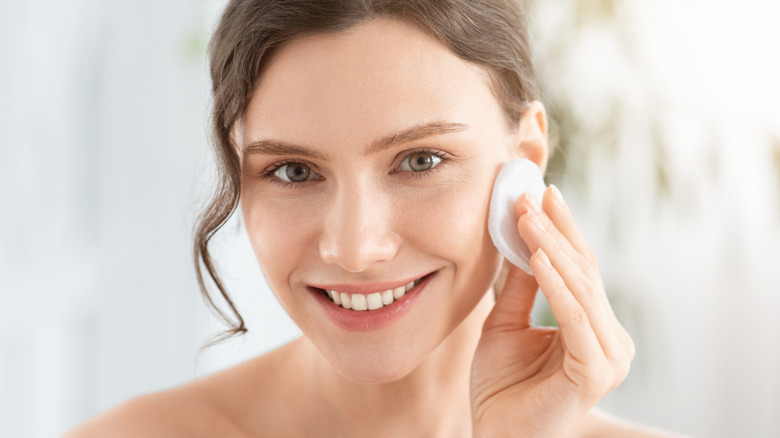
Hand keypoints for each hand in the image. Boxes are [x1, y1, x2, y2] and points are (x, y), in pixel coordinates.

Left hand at [470, 185, 634, 437]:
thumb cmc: (502, 389)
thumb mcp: (505, 325)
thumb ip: (520, 287)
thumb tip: (523, 238)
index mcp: (593, 328)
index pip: (579, 269)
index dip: (560, 230)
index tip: (540, 193)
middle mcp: (610, 340)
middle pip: (583, 272)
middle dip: (555, 230)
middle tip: (532, 194)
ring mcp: (609, 356)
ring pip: (581, 288)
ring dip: (552, 247)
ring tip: (527, 215)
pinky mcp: (596, 371)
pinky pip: (574, 318)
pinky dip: (556, 285)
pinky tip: (536, 256)